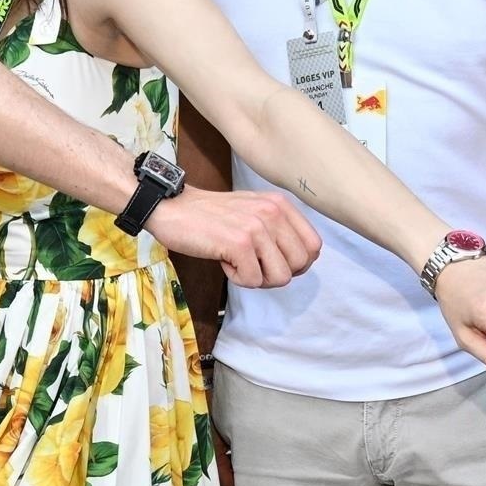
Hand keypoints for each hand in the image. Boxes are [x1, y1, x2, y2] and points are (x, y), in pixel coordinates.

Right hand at [149, 188, 319, 287]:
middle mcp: (273, 212)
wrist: (172, 208)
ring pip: (280, 277)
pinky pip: (252, 281)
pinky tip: (222, 260)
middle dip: (276, 274)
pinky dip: (236, 278)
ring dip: (257, 278)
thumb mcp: (254, 211)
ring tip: (237, 262)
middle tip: (252, 264)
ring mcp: (257, 227)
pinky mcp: (239, 243)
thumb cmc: (211, 216)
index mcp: (280, 205)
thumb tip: (302, 262)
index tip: (272, 261)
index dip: (297, 264)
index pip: (314, 246)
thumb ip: (279, 229)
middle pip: (300, 266)